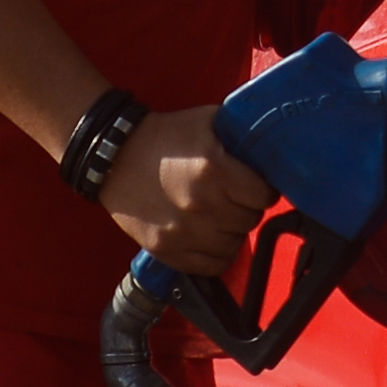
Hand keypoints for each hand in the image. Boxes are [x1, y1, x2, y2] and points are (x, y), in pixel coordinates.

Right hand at [101, 109, 270, 264]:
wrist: (115, 156)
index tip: (254, 186)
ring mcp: (183, 232)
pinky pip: (212, 265)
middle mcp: (201, 205)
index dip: (262, 189)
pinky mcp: (166, 250)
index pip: (264, 196)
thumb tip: (271, 148)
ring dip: (231, 231)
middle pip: (250, 220)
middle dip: (246, 208)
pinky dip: (216, 253)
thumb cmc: (164, 136)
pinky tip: (209, 236)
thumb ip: (240, 136)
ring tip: (218, 215)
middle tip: (233, 198)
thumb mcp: (208, 121)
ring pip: (234, 244)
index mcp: (214, 170)